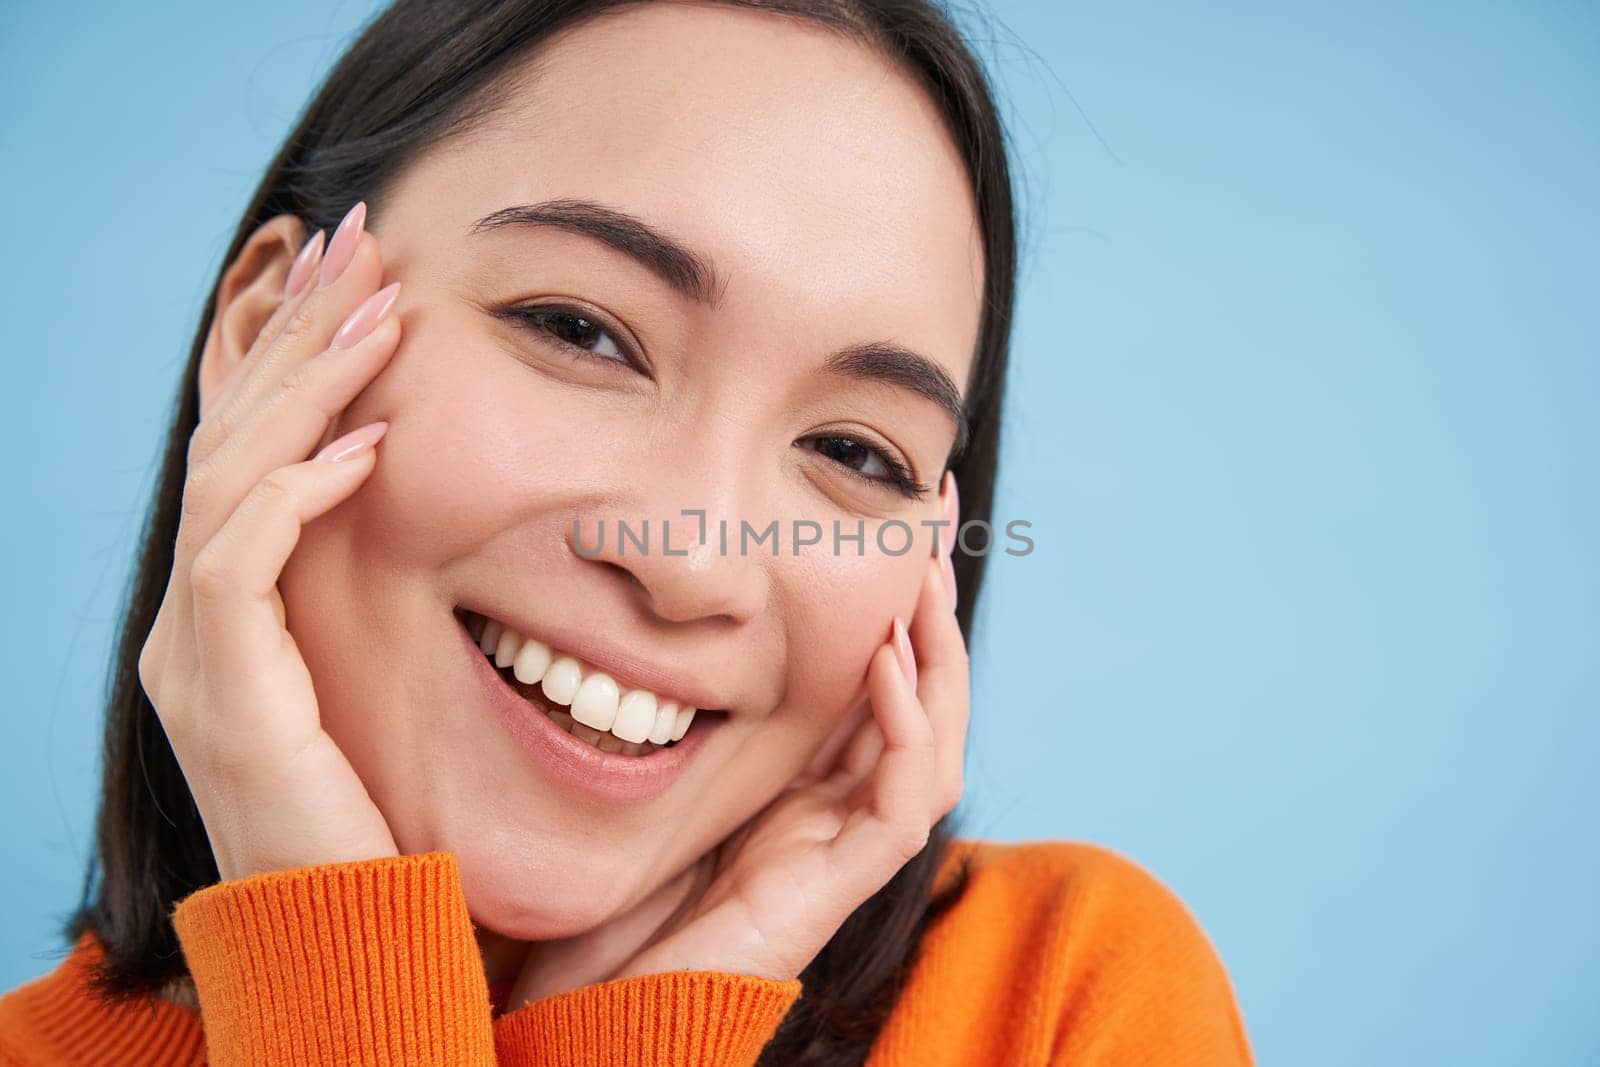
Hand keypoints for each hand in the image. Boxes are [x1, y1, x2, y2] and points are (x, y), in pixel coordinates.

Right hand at [137, 201, 404, 881]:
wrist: (351, 938)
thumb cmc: (386, 810)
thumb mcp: (387, 677)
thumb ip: (389, 593)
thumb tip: (449, 514)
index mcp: (233, 609)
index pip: (253, 447)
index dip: (296, 354)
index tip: (357, 275)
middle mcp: (198, 620)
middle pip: (233, 438)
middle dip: (296, 334)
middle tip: (360, 243)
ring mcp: (199, 658)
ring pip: (229, 478)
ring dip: (306, 386)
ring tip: (378, 310)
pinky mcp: (225, 697)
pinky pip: (238, 564)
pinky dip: (298, 494)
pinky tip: (369, 443)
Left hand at [503, 547, 968, 1007]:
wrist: (606, 1000)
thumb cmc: (624, 893)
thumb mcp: (667, 765)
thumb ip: (697, 704)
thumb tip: (684, 602)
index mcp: (811, 779)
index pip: (882, 675)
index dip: (901, 595)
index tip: (904, 507)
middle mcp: (840, 808)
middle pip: (923, 697)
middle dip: (936, 603)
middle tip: (936, 510)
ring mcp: (843, 847)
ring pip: (935, 745)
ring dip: (936, 657)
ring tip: (920, 577)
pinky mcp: (837, 885)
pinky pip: (902, 801)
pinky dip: (903, 727)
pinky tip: (884, 662)